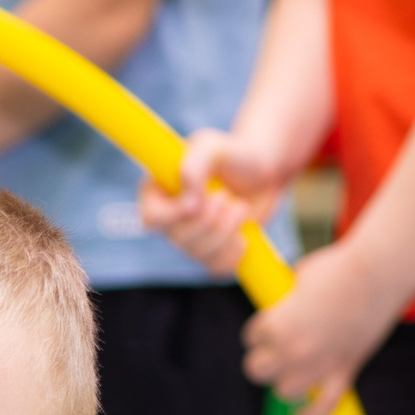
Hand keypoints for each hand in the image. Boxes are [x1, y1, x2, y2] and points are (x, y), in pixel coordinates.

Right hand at [137, 128, 292, 275]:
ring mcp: (190, 240)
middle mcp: (170, 219)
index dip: (173, 217)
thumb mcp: (212, 147)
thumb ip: (196, 165)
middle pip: (179, 238)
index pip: (151, 218)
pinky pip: (216, 267)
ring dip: (227, 230)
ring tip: (239, 206)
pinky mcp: (212, 254)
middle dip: (211, 219)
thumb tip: (189, 205)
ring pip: (200, 254)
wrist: (264, 171)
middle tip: (226, 195)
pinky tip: (243, 233)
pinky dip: (235, 252)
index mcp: (159, 192)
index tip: (198, 202)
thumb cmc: (233, 154)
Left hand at [241, 236, 406, 414]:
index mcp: (278, 325)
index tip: (270, 319)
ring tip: (289, 368)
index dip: (260, 327)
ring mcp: (320, 365)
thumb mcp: (298, 278)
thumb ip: (285, 303)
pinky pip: (325, 406)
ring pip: (285, 390)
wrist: (380, 272)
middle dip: (263, 357)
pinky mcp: (345, 371)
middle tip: (272, 346)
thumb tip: (283, 312)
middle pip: (257, 370)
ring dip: (284, 380)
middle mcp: (294, 351)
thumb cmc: (338, 268)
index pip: (252, 336)